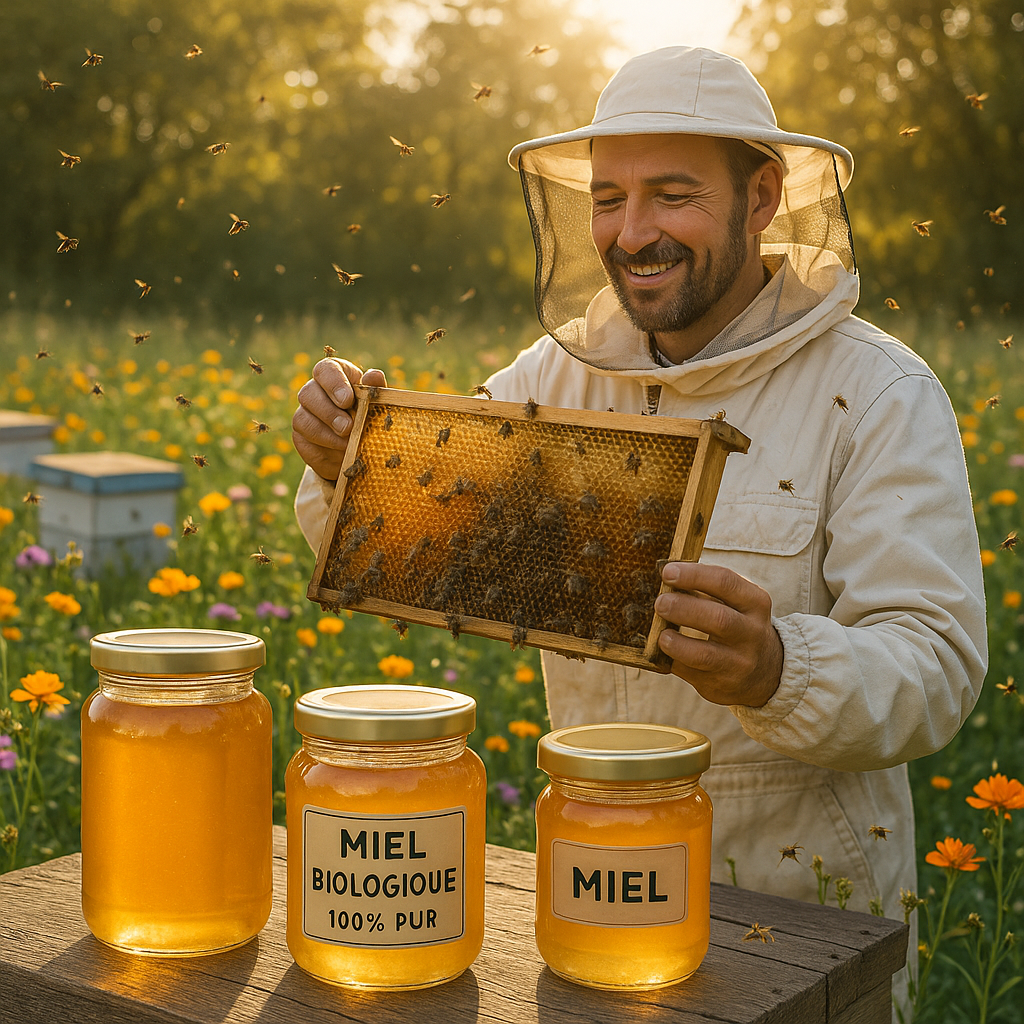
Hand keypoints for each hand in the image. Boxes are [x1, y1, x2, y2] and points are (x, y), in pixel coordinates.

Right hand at [292, 358, 386, 480]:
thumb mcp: (377, 403)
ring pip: (302, 417)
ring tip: (347, 441)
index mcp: (335, 375)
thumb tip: (374, 375)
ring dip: (325, 432)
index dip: (334, 383)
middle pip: (308, 392)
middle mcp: (315, 390)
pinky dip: (324, 445)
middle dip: (329, 412)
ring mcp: (304, 413)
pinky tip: (341, 450)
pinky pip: (303, 438)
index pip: (325, 369)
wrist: (360, 449)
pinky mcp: (300, 435)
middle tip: (348, 427)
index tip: (347, 400)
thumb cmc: (370, 417)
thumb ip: (375, 390)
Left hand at [654, 562, 782, 707]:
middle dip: (683, 608)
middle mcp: (752, 633)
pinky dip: (673, 661)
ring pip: (704, 654)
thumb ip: (706, 589)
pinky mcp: (723, 685)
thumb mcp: (736, 603)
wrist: (765, 672)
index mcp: (755, 602)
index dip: (693, 575)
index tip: (667, 572)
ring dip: (677, 643)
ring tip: (661, 635)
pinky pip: (692, 674)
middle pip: (717, 618)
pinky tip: (662, 652)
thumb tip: (665, 577)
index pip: (725, 582)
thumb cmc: (738, 624)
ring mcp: (739, 662)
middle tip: (660, 603)